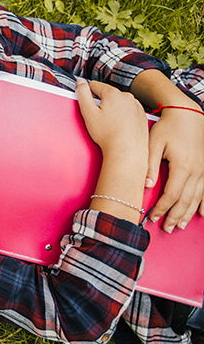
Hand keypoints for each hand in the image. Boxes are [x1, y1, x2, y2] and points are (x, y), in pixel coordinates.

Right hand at [76, 79, 149, 221]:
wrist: (127, 152)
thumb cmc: (108, 135)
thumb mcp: (88, 113)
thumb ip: (82, 93)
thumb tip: (80, 82)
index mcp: (113, 94)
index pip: (94, 85)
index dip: (87, 94)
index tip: (87, 105)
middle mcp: (127, 97)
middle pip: (108, 94)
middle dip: (101, 103)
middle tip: (98, 119)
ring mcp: (137, 107)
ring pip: (119, 103)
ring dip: (113, 109)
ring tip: (109, 125)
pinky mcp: (142, 117)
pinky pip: (129, 112)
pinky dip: (123, 117)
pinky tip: (118, 128)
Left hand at [145, 106, 203, 231]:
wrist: (188, 114)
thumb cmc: (168, 127)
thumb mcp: (154, 143)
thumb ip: (150, 164)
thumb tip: (146, 185)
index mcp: (182, 166)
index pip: (171, 195)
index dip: (161, 208)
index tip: (151, 218)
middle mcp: (196, 171)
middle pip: (185, 200)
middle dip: (174, 216)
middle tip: (166, 229)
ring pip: (198, 198)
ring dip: (188, 213)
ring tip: (178, 226)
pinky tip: (202, 214)